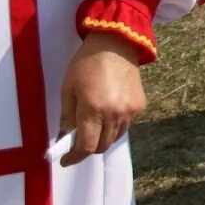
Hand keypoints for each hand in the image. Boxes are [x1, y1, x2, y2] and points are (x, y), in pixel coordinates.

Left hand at [57, 33, 145, 165]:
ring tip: (94, 125)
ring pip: (115, 138)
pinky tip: (109, 112)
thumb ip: (66, 118)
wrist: (116, 44)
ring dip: (102, 138)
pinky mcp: (140, 107)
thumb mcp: (68, 89)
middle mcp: (114, 114)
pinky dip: (115, 126)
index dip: (74, 157)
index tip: (65, 160)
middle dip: (88, 148)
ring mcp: (130, 112)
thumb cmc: (86, 64)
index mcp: (92, 109)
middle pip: (102, 146)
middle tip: (78, 140)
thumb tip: (64, 140)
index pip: (86, 146)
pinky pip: (126, 126)